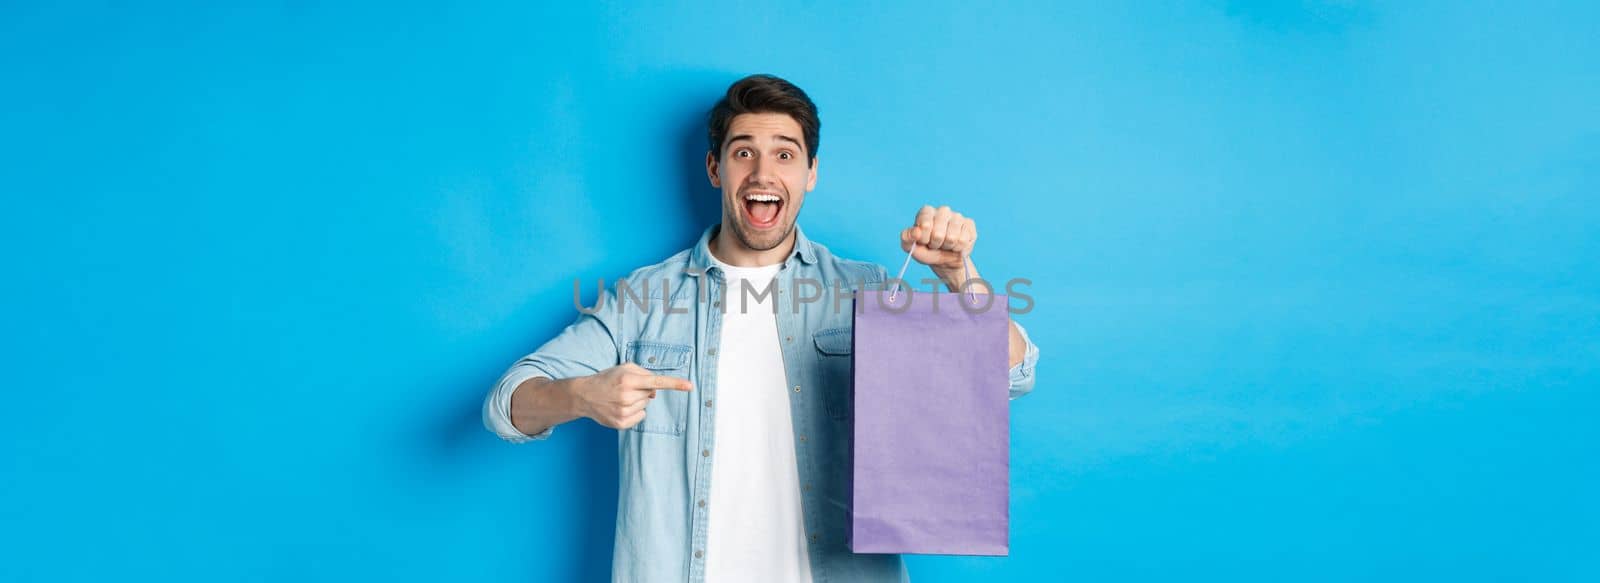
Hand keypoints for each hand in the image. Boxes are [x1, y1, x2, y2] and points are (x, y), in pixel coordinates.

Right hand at [574, 363, 692, 429]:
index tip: (689, 386)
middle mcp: (627, 396)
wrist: (584, 395)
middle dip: (641, 390)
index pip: (656, 382)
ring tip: (620, 398)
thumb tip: (656, 391)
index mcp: (628, 380)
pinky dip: (634, 412)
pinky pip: (640, 416)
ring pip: (645, 405)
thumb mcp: (624, 368)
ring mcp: (624, 412)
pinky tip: (620, 408)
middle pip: (650, 394)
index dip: (675, 384)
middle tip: (625, 389)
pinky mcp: (621, 423)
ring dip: (637, 401)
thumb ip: (644, 374)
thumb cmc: (607, 379)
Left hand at [900, 205, 976, 273]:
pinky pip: (964, 240)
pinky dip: (958, 248)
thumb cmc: (926, 250)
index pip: (925, 225)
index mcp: (926, 211)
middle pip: (938, 233)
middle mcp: (943, 210)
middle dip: (936, 244)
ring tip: (945, 245)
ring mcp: (958, 216)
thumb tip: (916, 232)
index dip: (924, 238)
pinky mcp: (969, 224)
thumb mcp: (911, 247)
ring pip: (952, 237)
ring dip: (947, 247)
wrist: (944, 260)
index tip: (924, 241)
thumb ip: (907, 238)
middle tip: (935, 244)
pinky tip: (956, 245)